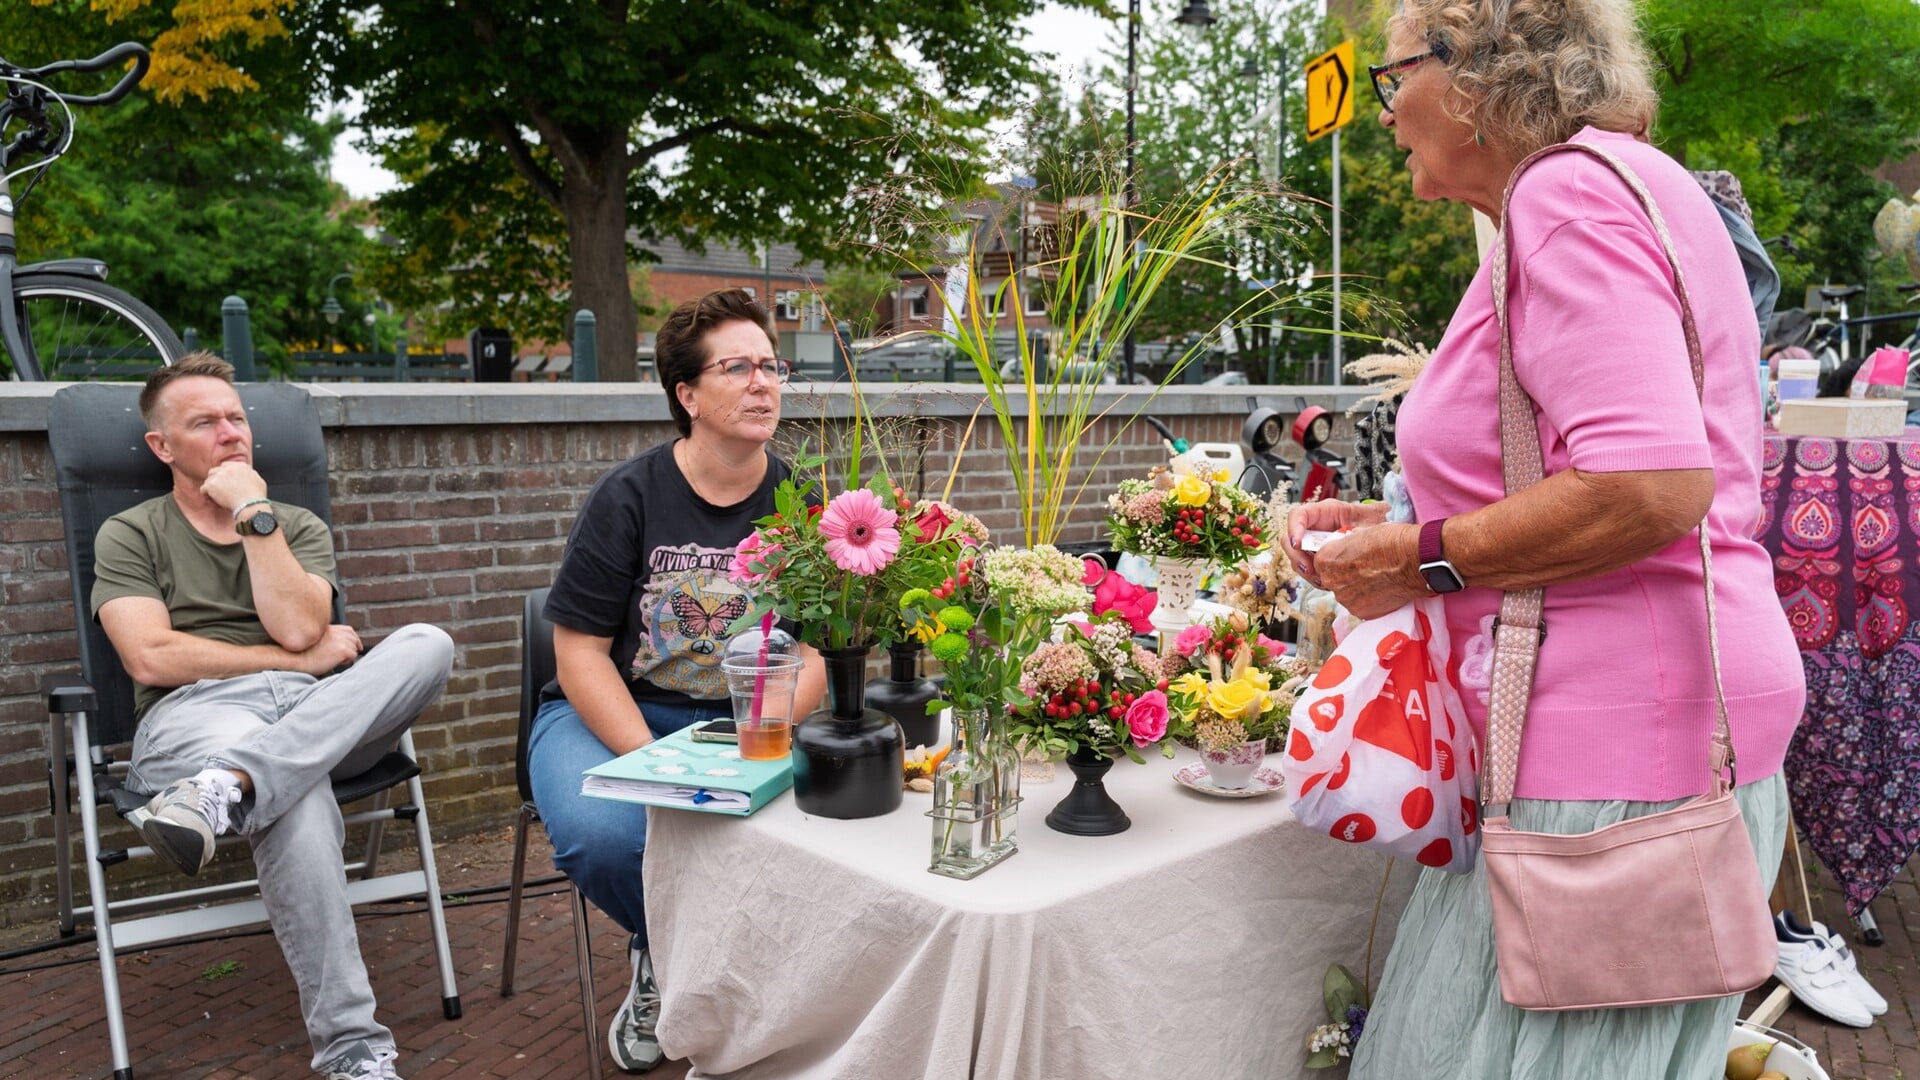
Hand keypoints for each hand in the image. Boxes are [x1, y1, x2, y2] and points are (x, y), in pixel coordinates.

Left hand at [201, 462, 268, 514]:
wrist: (250, 504)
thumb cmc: (256, 496)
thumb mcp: (258, 480)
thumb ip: (250, 474)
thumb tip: (248, 475)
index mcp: (240, 466)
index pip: (227, 465)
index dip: (225, 474)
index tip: (226, 481)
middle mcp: (228, 468)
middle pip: (216, 471)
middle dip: (216, 479)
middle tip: (220, 489)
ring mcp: (219, 476)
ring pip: (209, 479)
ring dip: (211, 486)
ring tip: (216, 496)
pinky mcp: (211, 485)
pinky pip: (203, 489)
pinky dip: (206, 495)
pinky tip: (212, 500)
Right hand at [298, 624, 362, 674]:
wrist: (295, 660)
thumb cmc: (300, 654)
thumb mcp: (314, 641)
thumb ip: (328, 638)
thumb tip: (340, 645)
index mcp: (328, 628)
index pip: (348, 630)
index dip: (353, 639)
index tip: (356, 646)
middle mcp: (335, 632)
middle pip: (353, 638)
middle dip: (353, 647)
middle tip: (347, 656)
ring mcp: (339, 640)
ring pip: (354, 648)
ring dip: (347, 655)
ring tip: (335, 660)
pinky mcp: (342, 649)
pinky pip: (353, 656)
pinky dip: (346, 661)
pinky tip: (335, 662)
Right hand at [1282, 499, 1389, 587]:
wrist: (1374, 540)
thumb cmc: (1371, 525)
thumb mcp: (1371, 517)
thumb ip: (1374, 512)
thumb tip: (1384, 507)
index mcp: (1322, 512)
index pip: (1297, 516)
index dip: (1293, 529)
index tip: (1298, 544)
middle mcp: (1312, 528)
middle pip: (1289, 540)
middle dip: (1296, 556)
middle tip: (1308, 568)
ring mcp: (1311, 545)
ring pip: (1296, 558)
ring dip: (1304, 570)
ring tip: (1320, 579)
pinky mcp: (1315, 559)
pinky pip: (1306, 569)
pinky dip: (1312, 577)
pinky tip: (1325, 582)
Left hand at [1311, 522, 1427, 619]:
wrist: (1415, 560)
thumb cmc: (1391, 541)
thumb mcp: (1360, 533)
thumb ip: (1346, 546)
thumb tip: (1346, 549)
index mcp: (1326, 560)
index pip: (1321, 561)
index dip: (1336, 558)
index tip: (1349, 557)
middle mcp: (1331, 582)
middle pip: (1332, 579)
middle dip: (1345, 574)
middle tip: (1364, 568)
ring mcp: (1346, 600)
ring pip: (1346, 593)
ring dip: (1357, 588)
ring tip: (1377, 578)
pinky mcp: (1362, 612)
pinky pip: (1360, 605)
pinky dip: (1369, 599)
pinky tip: (1382, 588)